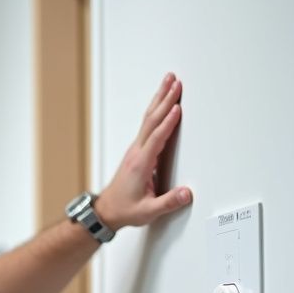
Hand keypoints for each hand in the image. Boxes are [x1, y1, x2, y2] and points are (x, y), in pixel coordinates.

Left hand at [94, 74, 190, 230]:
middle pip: (151, 120)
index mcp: (140, 164)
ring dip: (159, 99)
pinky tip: (161, 103)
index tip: (177, 108)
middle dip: (164, 100)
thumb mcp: (148, 211)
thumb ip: (168, 203)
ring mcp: (135, 150)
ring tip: (169, 81)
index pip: (156, 139)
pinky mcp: (136, 151)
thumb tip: (186, 193)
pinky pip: (147, 125)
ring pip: (148, 119)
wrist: (106, 210)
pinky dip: (156, 110)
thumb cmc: (124, 209)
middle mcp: (136, 153)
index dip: (167, 123)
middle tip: (175, 82)